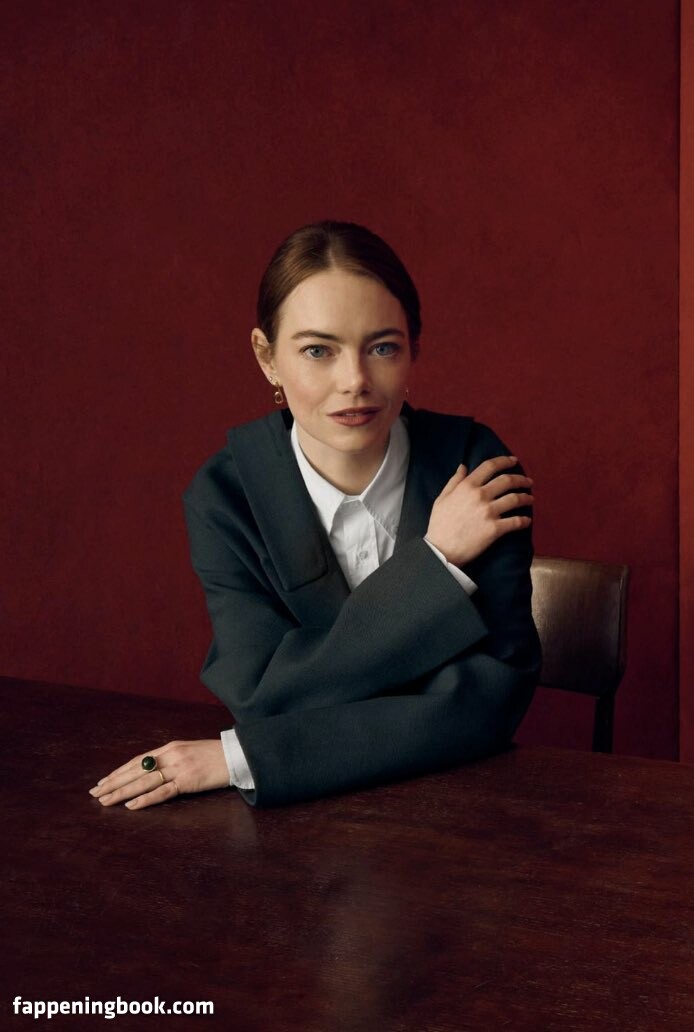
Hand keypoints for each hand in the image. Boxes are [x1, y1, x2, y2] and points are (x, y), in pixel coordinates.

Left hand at [88, 739, 229, 809]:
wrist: (237, 755)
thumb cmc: (214, 756)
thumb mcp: (188, 752)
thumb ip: (170, 759)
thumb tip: (151, 770)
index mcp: (170, 748)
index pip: (137, 761)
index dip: (119, 772)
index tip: (103, 781)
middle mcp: (170, 756)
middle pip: (136, 771)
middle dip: (113, 782)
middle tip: (95, 793)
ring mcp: (179, 768)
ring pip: (144, 781)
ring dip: (122, 792)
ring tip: (106, 801)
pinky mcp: (188, 781)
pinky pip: (163, 792)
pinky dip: (146, 799)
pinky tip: (131, 805)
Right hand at [425, 455, 533, 566]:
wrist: (441, 550)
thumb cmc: (439, 524)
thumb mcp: (442, 498)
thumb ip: (454, 481)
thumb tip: (463, 466)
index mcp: (467, 486)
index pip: (490, 466)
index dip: (504, 461)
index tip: (513, 461)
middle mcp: (480, 496)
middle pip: (507, 481)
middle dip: (521, 479)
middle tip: (528, 481)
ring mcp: (489, 512)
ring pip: (515, 499)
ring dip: (526, 498)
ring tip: (530, 499)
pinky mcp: (495, 529)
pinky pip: (515, 521)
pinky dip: (524, 520)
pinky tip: (527, 520)